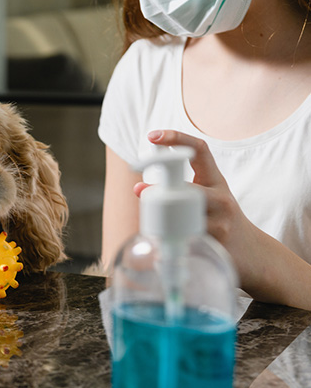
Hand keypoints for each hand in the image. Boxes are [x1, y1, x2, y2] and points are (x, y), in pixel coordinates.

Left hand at [134, 130, 258, 282]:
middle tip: (139, 190)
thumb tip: (138, 188)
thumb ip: (180, 189)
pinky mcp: (217, 241)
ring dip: (163, 217)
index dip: (177, 138)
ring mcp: (222, 220)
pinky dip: (171, 238)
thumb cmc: (219, 220)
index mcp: (215, 179)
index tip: (153, 136)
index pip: (200, 150)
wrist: (251, 251)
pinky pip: (188, 235)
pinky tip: (164, 244)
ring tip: (151, 221)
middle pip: (189, 187)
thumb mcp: (206, 197)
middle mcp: (221, 196)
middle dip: (163, 190)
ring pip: (186, 213)